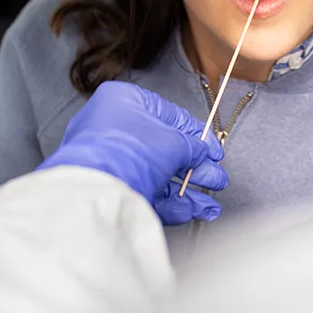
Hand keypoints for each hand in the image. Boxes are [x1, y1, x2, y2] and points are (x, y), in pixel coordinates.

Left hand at [38, 81, 227, 224]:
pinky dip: (169, 202)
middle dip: (194, 167)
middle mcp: (112, 127)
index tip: (213, 150)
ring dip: (186, 190)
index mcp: (123, 101)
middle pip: (164, 148)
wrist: (97, 187)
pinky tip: (189, 211)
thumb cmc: (127, 150)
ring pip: (156, 174)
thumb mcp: (173, 141)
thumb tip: (200, 152)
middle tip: (215, 177)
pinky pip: (143, 192)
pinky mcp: (108, 188)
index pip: (168, 115)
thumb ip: (192, 146)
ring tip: (208, 203)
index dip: (196, 134)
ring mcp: (108, 159)